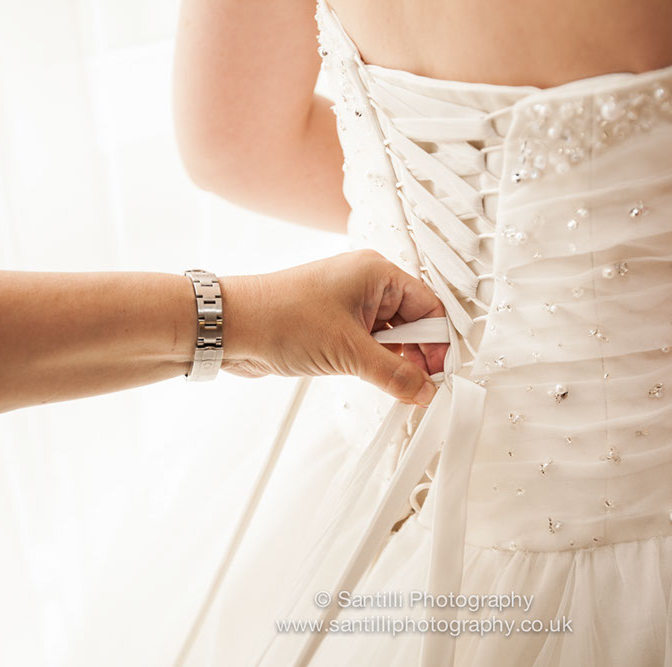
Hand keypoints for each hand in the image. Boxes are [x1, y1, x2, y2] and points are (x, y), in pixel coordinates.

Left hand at [219, 250, 447, 405]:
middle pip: (413, 322)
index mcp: (377, 273)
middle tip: (421, 386)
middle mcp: (365, 285)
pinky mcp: (333, 325)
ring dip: (396, 362)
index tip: (441, 374)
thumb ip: (395, 374)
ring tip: (398, 387)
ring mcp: (348, 305)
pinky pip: (368, 344)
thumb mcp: (349, 352)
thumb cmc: (280, 319)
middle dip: (419, 355)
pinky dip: (376, 363)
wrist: (231, 328)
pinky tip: (378, 381)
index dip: (439, 342)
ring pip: (391, 336)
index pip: (429, 307)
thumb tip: (425, 389)